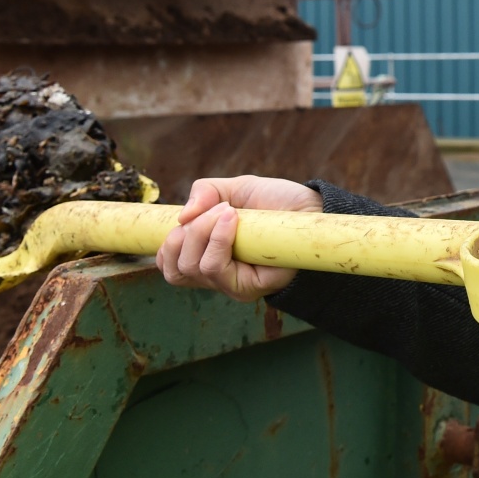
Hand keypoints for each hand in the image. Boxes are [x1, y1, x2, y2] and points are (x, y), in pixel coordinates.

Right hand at [156, 175, 321, 301]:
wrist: (310, 208)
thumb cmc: (275, 202)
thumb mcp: (234, 188)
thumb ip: (204, 193)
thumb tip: (181, 218)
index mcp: (206, 255)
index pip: (168, 265)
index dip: (168, 243)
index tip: (188, 218)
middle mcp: (216, 276)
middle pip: (174, 269)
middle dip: (186, 232)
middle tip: (217, 208)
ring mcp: (230, 284)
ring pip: (192, 267)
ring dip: (202, 231)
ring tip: (228, 211)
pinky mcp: (246, 289)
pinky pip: (214, 268)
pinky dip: (217, 239)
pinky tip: (233, 218)